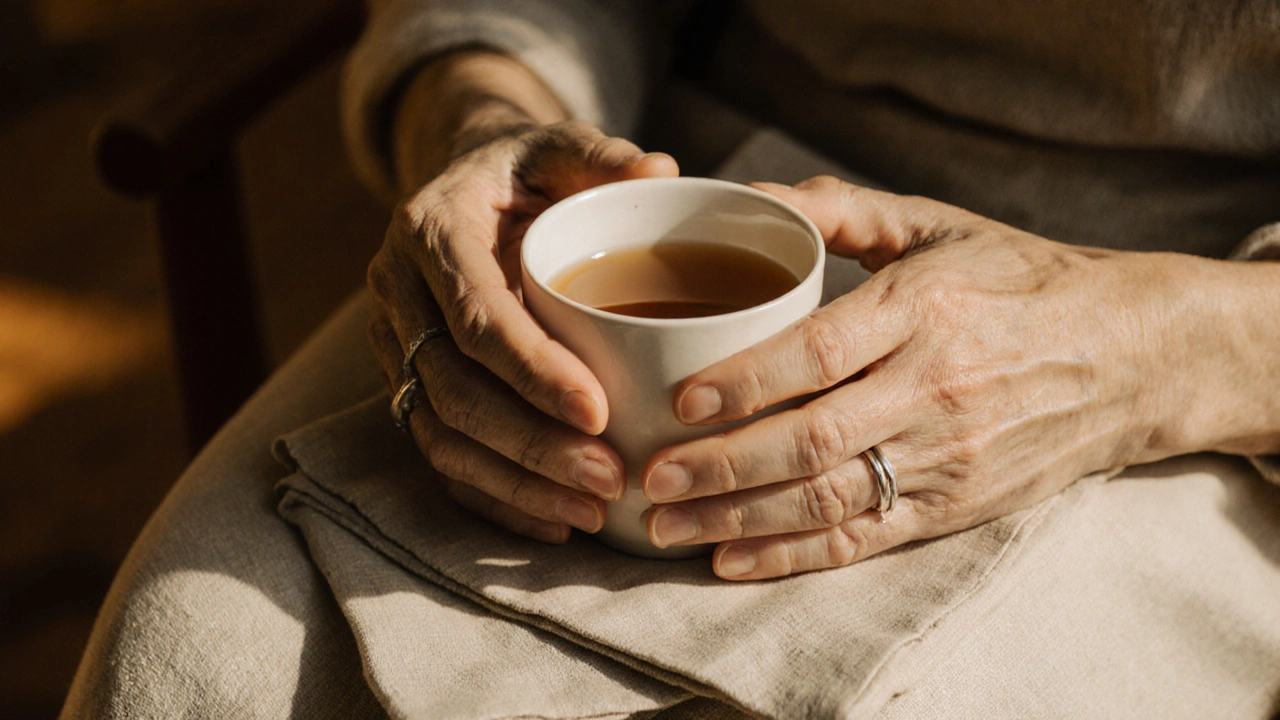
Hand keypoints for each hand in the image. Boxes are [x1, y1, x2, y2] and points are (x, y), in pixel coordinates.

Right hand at [368, 120, 677, 542]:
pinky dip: (493, 499)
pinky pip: (438, 457)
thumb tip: (662, 170)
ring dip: (515, 483)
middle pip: (452, 389)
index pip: (475, 316)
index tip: (599, 410)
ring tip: (592, 512)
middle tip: (609, 478)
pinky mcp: (405, 387)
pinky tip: (555, 523)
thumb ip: (602, 158)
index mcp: (431, 231)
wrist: (468, 191)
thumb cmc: (528, 173)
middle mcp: (397, 293)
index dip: (531, 370)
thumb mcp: (561, 149)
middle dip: (531, 444)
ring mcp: (394, 347)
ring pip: (439, 434)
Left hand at [641, 176, 1196, 579]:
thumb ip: (842, 210)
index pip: (819, 353)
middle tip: (649, 477)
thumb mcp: (939, 225)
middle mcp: (935, 389)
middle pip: (811, 440)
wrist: (1130, 356)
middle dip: (720, 466)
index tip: (679, 399)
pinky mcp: (957, 506)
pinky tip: (732, 561)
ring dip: (739, 520)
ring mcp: (948, 457)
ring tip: (666, 526)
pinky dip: (795, 557)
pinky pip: (866, 538)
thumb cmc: (1019, 279)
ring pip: (828, 499)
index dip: (745, 382)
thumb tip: (748, 195)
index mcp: (924, 309)